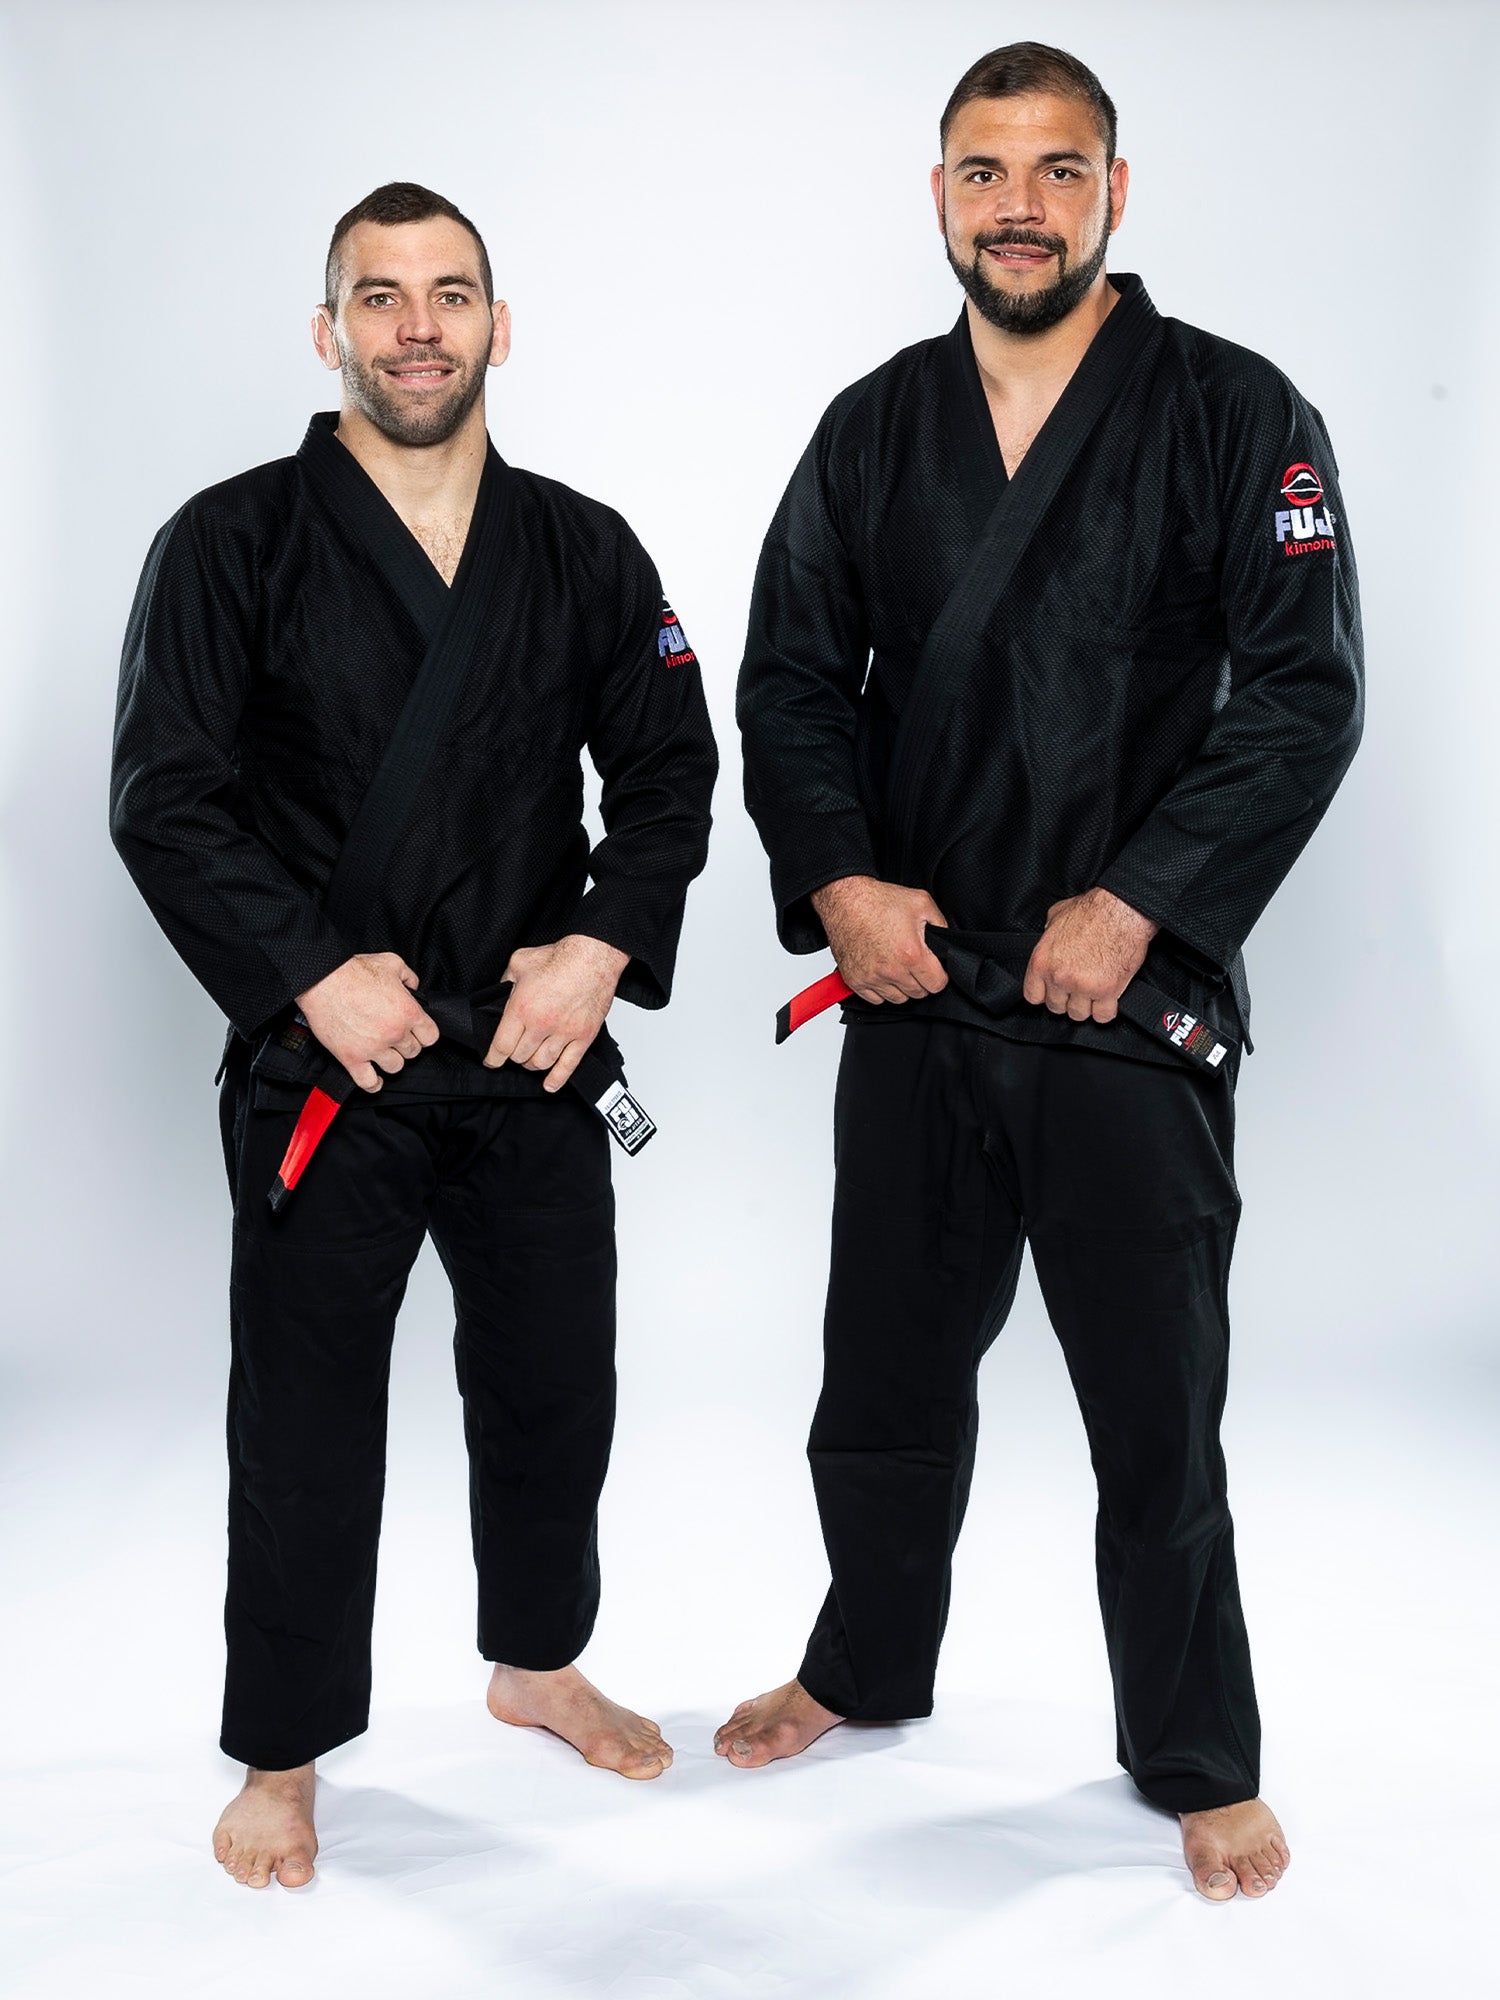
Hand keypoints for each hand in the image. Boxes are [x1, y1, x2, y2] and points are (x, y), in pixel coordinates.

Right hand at [296, 952, 439, 1092]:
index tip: (416, 1032)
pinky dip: (373, 1083)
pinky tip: (374, 1078)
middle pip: (413, 1052)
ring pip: (395, 1067)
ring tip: (382, 1051)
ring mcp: (373, 1048)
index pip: (430, 1037)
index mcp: (407, 1011)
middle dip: (405, 1045)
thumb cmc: (353, 970)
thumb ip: (409, 977)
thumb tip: (414, 987)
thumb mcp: (391, 962)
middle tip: (393, 1036)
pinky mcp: (351, 1058)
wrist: (321, 980)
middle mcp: (394, 1033)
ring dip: (390, 1060)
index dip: (423, 1034)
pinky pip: (368, 1082)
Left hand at [484, 935, 629, 1091]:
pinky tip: (550, 1084)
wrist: (594, 956)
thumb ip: (504, 982)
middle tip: (514, 1051)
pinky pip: (569, 1066)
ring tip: (531, 1057)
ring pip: (541, 1063)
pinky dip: (557, 1079)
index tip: (491, 1061)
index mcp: (522, 1007)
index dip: (493, 1058)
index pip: (501, 1046)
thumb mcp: (519, 962)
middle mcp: (542, 1024)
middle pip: (520, 1057)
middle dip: (514, 1056)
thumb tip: (497, 996)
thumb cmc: (560, 957)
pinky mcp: (583, 1036)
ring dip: (532, 1064)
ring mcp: (564, 1032)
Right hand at [811, 875, 948, 1004]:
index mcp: (911, 954)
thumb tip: (946, 942)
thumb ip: (941, 925)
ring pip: (898, 999)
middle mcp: (892, 970)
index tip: (933, 968)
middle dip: (921, 980)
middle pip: (918, 994)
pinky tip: (882, 972)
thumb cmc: (878, 901)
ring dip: (901, 987)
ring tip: (897, 966)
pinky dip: (881, 990)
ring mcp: (872, 978)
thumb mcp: (921, 902)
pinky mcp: (855, 980)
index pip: (937, 985)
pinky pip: (875, 1000)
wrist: (845, 900)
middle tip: (914, 962)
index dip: (939, 975)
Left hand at [1022, 888, 1158, 1022]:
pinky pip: (1103, 1015)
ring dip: (1087, 1006)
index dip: (1045, 995)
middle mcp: (1059, 976)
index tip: (1054, 991)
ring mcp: (1082, 986)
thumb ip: (1048, 933)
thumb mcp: (1057, 915)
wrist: (1122, 910)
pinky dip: (1106, 1010)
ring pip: (1079, 1014)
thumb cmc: (1093, 910)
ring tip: (1094, 992)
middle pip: (1057, 1007)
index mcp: (1042, 960)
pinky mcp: (1107, 991)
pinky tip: (1108, 999)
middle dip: (1068, 999)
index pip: (1033, 995)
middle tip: (1079, 988)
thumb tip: (1047, 935)